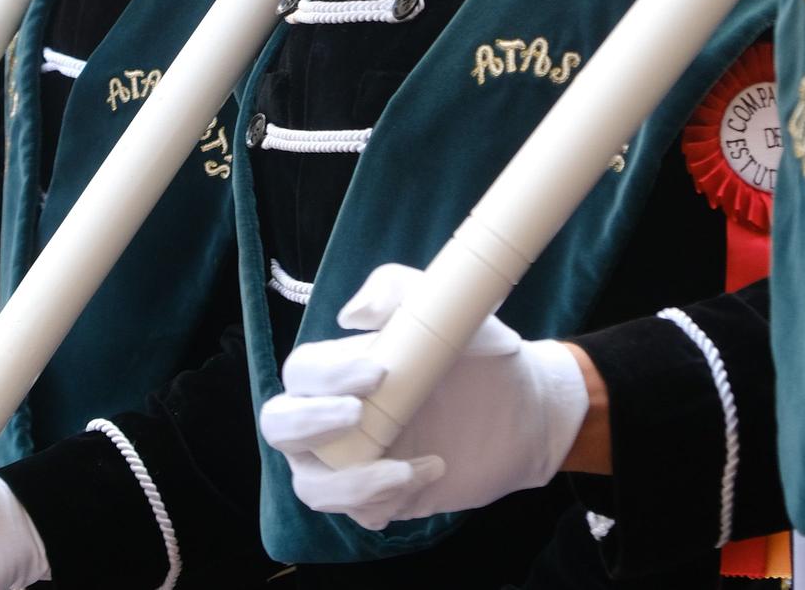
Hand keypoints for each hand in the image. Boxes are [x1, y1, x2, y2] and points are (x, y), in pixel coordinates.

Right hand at [258, 262, 587, 529]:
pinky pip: (358, 513)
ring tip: (407, 472)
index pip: (301, 373)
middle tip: (358, 418)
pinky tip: (432, 473)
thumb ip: (401, 292)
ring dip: (352, 483)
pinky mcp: (380, 497)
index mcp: (340, 368)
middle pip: (279, 427)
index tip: (378, 372)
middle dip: (308, 425)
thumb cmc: (479, 355)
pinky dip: (386, 503)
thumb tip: (354, 314)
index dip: (326, 376)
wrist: (525, 409)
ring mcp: (354, 461)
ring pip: (312, 486)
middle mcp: (335, 417)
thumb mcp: (450, 312)